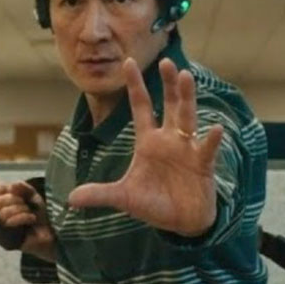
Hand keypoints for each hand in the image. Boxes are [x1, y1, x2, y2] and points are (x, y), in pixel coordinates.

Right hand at [0, 181, 55, 261]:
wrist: (52, 232)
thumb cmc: (39, 214)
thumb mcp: (32, 195)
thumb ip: (22, 187)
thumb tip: (11, 186)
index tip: (10, 187)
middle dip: (14, 199)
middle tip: (24, 203)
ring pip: (2, 213)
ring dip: (21, 209)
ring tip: (29, 212)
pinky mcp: (7, 241)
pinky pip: (9, 222)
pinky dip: (24, 216)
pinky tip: (32, 219)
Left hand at [68, 57, 222, 236]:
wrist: (181, 222)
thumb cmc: (154, 204)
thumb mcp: (125, 198)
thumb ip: (101, 194)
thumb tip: (70, 199)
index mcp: (148, 141)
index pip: (140, 107)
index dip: (135, 85)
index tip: (128, 61)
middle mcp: (168, 139)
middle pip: (169, 105)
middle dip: (167, 84)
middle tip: (165, 61)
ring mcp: (187, 149)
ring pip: (187, 118)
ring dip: (187, 98)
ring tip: (186, 76)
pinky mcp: (202, 165)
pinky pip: (206, 149)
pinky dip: (210, 140)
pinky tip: (215, 129)